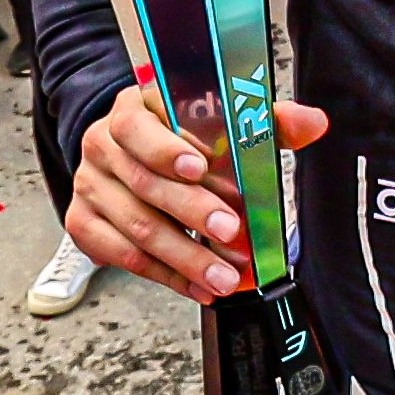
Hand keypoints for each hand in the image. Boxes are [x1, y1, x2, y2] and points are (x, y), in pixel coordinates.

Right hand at [69, 84, 332, 305]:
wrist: (131, 155)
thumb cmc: (184, 134)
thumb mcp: (220, 117)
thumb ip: (264, 119)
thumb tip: (311, 124)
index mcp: (135, 108)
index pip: (140, 126)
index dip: (167, 148)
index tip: (199, 168)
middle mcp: (102, 144)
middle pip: (145, 183)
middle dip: (193, 212)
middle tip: (232, 233)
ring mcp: (90, 185)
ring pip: (137, 227)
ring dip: (185, 256)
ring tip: (224, 275)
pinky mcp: (83, 223)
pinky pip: (123, 257)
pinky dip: (166, 275)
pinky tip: (199, 286)